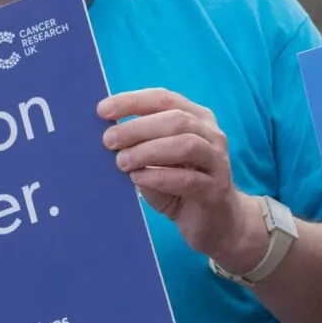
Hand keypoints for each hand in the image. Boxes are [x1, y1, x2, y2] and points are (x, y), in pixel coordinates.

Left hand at [99, 89, 260, 268]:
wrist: (218, 222)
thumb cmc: (181, 186)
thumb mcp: (159, 161)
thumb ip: (142, 146)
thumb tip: (109, 137)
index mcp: (198, 119)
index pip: (165, 99)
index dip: (134, 101)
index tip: (103, 110)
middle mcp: (212, 135)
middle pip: (177, 119)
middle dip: (138, 127)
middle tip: (109, 140)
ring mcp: (217, 162)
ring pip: (186, 145)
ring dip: (148, 151)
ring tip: (122, 162)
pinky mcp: (215, 190)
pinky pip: (188, 179)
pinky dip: (159, 177)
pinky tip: (138, 179)